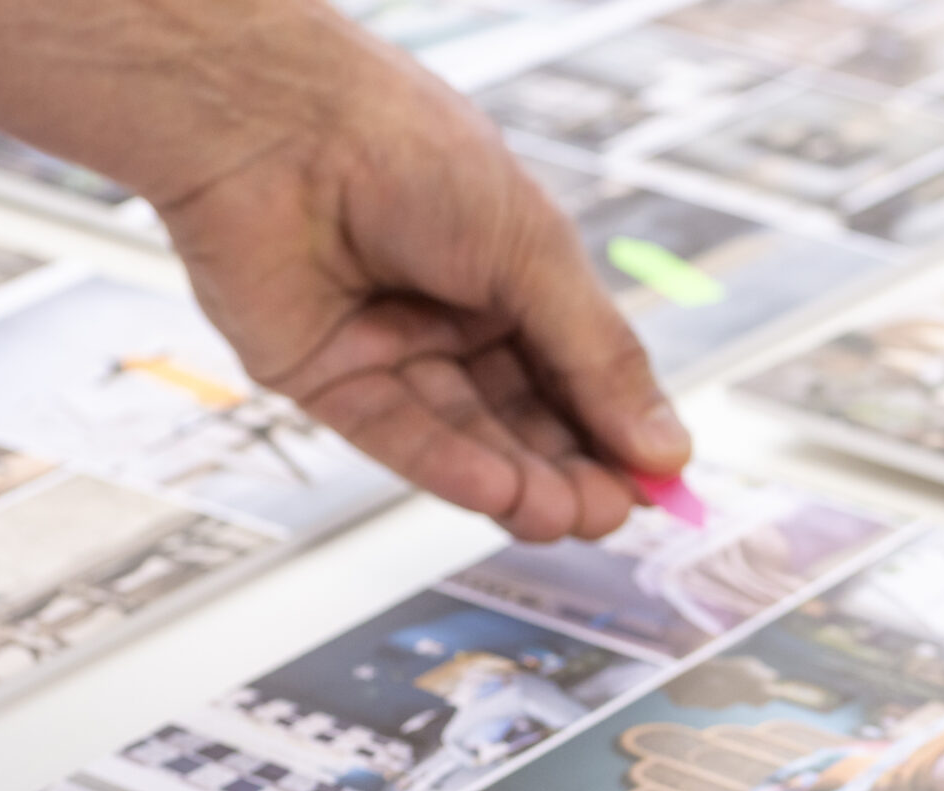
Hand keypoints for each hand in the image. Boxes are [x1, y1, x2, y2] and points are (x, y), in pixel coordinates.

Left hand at [154, 44, 687, 540]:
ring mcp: (390, 349)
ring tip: (562, 514)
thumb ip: (599, 356)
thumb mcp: (535, 251)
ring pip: (467, 437)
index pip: (579, 372)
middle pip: (527, 418)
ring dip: (519, 482)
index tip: (659, 482)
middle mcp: (451, 314)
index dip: (619, 428)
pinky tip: (499, 492)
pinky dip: (451, 468)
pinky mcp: (327, 378)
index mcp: (512, 272)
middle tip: (610, 512)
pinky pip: (398, 437)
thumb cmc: (404, 147)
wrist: (278, 124)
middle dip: (572, 470)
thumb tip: (665, 445)